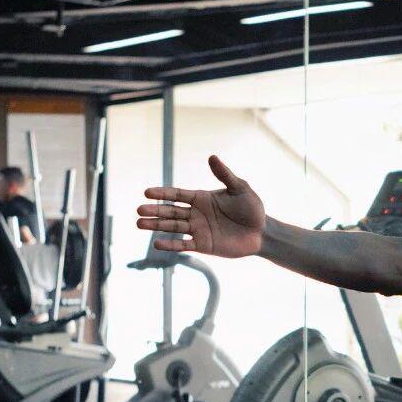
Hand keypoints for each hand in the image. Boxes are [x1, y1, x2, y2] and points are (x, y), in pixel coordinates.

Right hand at [136, 155, 265, 257]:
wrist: (262, 232)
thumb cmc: (252, 208)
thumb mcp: (240, 188)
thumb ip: (225, 175)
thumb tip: (212, 157)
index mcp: (201, 198)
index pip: (177, 195)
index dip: (162, 193)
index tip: (147, 192)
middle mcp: (196, 213)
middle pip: (170, 211)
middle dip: (155, 211)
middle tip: (138, 210)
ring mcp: (198, 229)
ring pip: (173, 227)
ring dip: (156, 226)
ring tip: (140, 224)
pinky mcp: (203, 245)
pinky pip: (184, 244)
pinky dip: (171, 245)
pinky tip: (157, 243)